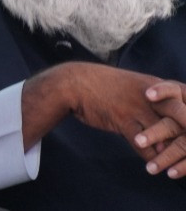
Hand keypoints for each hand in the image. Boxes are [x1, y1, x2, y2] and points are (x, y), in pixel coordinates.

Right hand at [34, 62, 185, 176]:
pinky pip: (143, 143)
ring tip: (172, 166)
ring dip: (171, 153)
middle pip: (183, 116)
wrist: (74, 83)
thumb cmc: (105, 88)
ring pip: (166, 132)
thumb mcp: (134, 88)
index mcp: (157, 85)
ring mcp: (137, 106)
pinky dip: (151, 157)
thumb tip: (170, 128)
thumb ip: (154, 106)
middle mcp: (152, 96)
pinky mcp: (123, 118)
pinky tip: (153, 165)